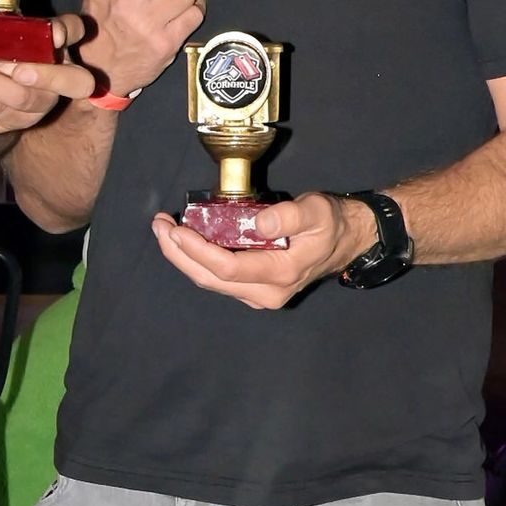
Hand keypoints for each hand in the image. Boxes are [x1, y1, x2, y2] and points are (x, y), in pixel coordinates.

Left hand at [0, 0, 94, 139]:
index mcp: (53, 42)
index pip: (75, 31)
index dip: (70, 32)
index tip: (55, 33)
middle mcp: (57, 74)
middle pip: (77, 82)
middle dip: (49, 76)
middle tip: (19, 70)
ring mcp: (39, 101)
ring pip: (23, 96)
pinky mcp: (17, 120)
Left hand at [152, 192, 373, 310]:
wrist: (346, 241)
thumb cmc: (331, 223)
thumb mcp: (317, 211)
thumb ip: (290, 216)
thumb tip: (259, 223)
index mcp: (281, 274)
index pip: (227, 268)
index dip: (197, 250)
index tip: (176, 229)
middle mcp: (266, 293)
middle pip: (210, 279)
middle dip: (178, 254)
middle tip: (159, 226)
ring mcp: (259, 295)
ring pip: (210, 281)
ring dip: (183, 257)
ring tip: (164, 230)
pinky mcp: (253, 289)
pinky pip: (218, 278)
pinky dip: (197, 259)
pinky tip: (184, 240)